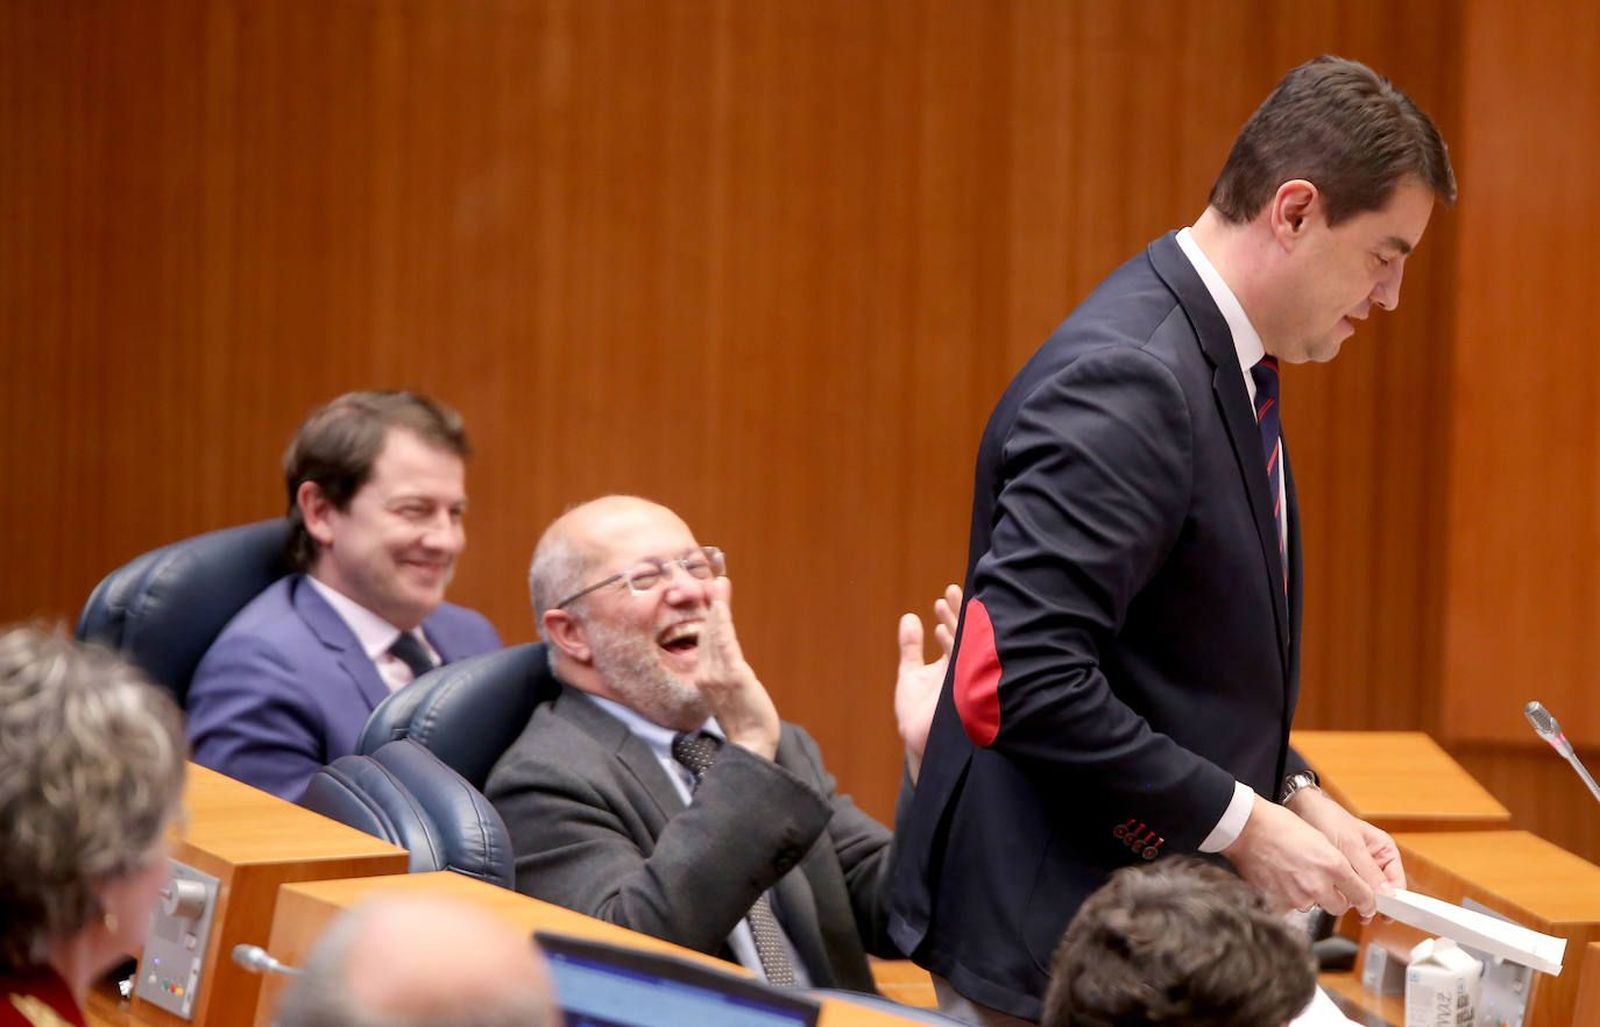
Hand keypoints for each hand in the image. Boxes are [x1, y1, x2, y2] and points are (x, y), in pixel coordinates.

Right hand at [694, 576, 780, 759]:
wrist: (751, 743)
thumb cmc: (743, 721)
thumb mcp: (729, 693)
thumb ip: (725, 674)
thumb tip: (728, 658)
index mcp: (703, 677)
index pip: (704, 640)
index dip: (708, 617)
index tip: (711, 595)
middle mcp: (704, 673)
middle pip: (706, 632)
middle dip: (711, 604)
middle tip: (715, 580)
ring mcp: (716, 674)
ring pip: (714, 633)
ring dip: (718, 606)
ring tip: (720, 584)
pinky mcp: (732, 676)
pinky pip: (724, 644)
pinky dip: (722, 623)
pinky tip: (722, 607)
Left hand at [895, 584, 960, 782]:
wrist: (919, 745)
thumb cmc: (916, 714)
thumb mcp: (910, 674)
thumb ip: (910, 647)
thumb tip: (908, 618)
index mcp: (952, 663)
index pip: (955, 633)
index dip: (950, 615)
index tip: (942, 598)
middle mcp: (961, 668)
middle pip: (964, 635)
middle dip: (958, 613)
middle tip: (951, 592)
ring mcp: (964, 678)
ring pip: (966, 646)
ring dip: (955, 625)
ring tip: (942, 604)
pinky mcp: (963, 691)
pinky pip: (962, 665)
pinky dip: (953, 648)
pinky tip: (941, 632)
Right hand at [1223, 794, 1378, 916]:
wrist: (1246, 828)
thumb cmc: (1279, 826)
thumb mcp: (1320, 839)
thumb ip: (1337, 865)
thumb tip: (1350, 885)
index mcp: (1333, 865)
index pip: (1363, 897)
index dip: (1367, 902)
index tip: (1366, 904)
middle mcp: (1318, 885)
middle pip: (1339, 907)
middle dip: (1335, 898)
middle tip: (1323, 883)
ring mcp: (1297, 897)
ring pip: (1313, 905)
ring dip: (1309, 895)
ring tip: (1293, 874)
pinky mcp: (1279, 903)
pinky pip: (1291, 907)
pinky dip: (1288, 897)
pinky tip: (1280, 880)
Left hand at [1287, 786, 1404, 903]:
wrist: (1300, 809)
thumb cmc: (1328, 820)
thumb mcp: (1351, 847)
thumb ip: (1369, 872)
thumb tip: (1387, 895)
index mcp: (1385, 851)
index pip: (1397, 883)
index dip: (1393, 901)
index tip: (1384, 914)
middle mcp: (1375, 861)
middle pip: (1380, 892)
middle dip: (1369, 900)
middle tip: (1359, 910)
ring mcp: (1358, 867)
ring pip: (1363, 893)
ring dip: (1353, 898)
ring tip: (1342, 898)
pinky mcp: (1342, 872)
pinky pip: (1347, 889)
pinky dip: (1341, 893)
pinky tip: (1332, 894)